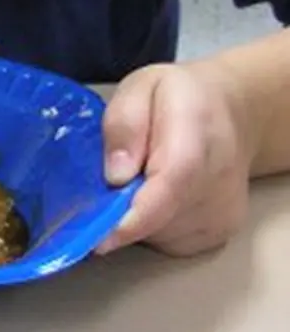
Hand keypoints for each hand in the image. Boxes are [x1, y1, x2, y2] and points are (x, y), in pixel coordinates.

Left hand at [96, 62, 250, 256]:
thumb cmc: (178, 97)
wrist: (231, 112)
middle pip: (161, 216)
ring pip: (163, 235)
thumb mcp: (139, 88)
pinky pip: (174, 243)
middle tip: (114, 178)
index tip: (99, 238)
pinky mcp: (222, 231)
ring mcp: (226, 210)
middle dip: (123, 210)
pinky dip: (155, 227)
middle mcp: (220, 177)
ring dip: (139, 218)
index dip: (135, 217)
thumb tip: (115, 177)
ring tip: (142, 178)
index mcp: (197, 129)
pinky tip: (158, 196)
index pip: (172, 183)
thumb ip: (124, 124)